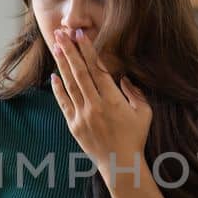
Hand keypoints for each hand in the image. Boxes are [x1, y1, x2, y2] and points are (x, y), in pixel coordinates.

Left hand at [48, 27, 152, 189]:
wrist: (120, 164)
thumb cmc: (135, 137)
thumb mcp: (144, 112)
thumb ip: (135, 93)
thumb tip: (124, 77)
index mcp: (113, 99)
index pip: (97, 69)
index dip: (88, 50)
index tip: (81, 35)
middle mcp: (95, 105)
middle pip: (80, 72)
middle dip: (69, 50)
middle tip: (60, 32)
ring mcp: (82, 115)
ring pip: (70, 84)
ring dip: (62, 64)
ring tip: (55, 46)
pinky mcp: (74, 125)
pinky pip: (64, 104)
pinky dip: (58, 89)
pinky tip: (54, 76)